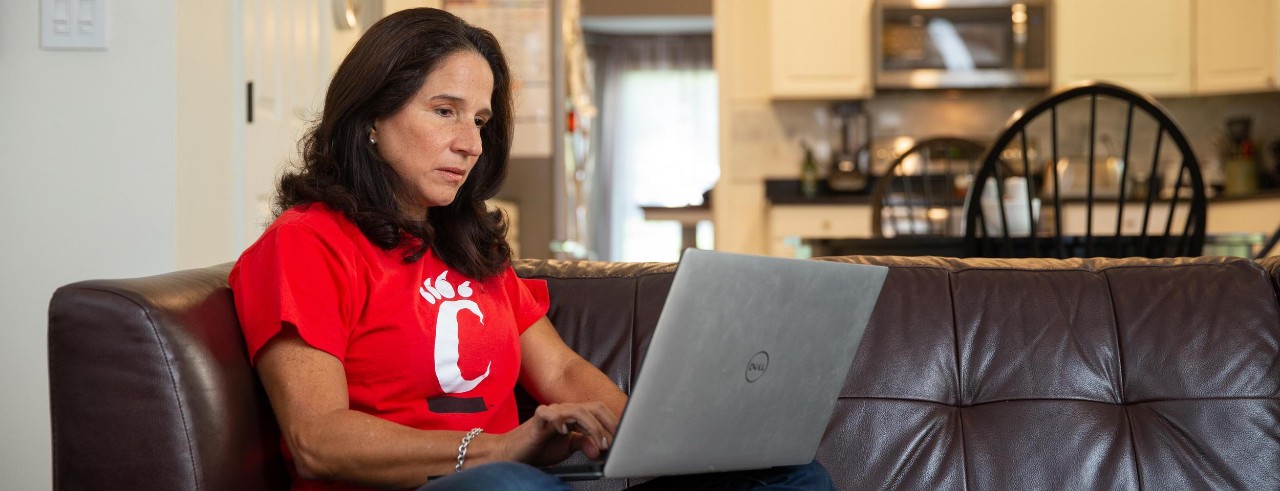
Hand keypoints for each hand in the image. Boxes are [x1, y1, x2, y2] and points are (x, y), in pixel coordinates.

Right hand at [498, 402, 618, 466]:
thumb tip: (600, 450)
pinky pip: (550, 413)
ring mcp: (552, 412)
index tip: (623, 438)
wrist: (513, 451)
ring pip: (577, 410)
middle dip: (607, 423)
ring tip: (599, 443)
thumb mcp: (568, 447)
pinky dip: (560, 420)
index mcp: (574, 415)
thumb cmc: (540, 447)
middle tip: (614, 442)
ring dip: (592, 427)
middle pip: (592, 407)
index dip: (613, 423)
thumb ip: (584, 444)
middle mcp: (565, 410)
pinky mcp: (538, 418)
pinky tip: (565, 432)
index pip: (599, 411)